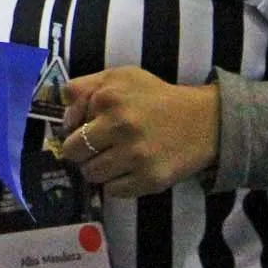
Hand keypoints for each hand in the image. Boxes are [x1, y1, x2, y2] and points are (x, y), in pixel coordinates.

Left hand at [57, 67, 218, 197]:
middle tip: (98, 148)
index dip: (74, 127)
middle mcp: (119, 125)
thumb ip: (84, 87)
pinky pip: (113, 191)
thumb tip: (63, 112)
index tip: (88, 128)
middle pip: (73, 152)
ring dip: (99, 169)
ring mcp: (134, 155)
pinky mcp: (149, 179)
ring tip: (117, 158)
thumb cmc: (155, 97)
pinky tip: (132, 170)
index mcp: (108, 97)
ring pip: (91, 174)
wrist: (204, 121)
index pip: (67, 123)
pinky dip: (117, 184)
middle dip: (81, 152)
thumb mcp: (120, 77)